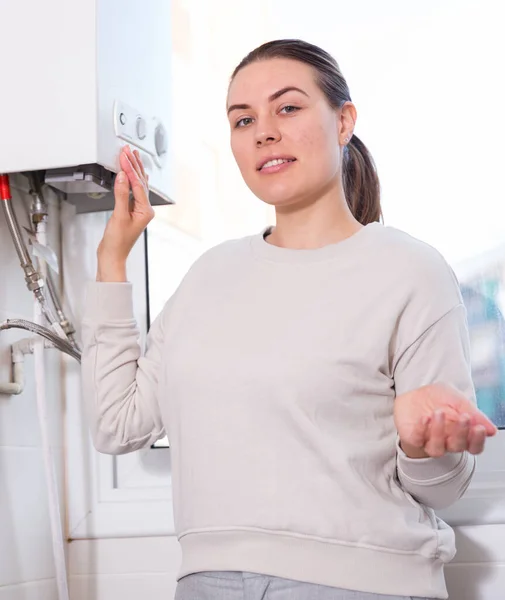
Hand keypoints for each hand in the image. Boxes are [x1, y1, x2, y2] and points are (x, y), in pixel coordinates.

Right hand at [97, 146, 153, 266]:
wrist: (112, 256)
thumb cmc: (117, 242)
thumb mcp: (119, 216)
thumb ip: (121, 194)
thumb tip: (123, 177)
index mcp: (146, 210)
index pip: (138, 184)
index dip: (130, 168)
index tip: (124, 155)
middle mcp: (145, 209)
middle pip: (140, 182)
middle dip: (134, 165)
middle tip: (128, 150)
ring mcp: (139, 210)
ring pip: (138, 185)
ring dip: (134, 170)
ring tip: (131, 155)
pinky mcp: (131, 211)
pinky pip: (133, 191)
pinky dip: (131, 180)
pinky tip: (132, 174)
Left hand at [394, 383, 497, 457]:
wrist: (413, 394)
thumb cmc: (436, 398)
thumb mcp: (456, 398)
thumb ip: (472, 412)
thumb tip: (491, 429)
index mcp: (461, 434)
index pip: (474, 446)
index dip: (477, 440)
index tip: (479, 428)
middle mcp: (447, 441)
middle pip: (458, 447)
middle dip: (461, 433)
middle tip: (464, 417)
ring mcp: (429, 442)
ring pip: (437, 449)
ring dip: (439, 431)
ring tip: (439, 412)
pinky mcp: (414, 438)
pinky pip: (418, 440)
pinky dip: (422, 429)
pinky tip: (425, 417)